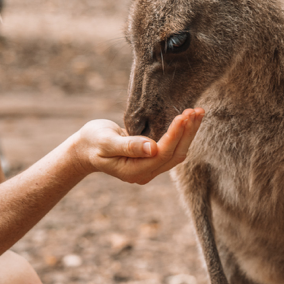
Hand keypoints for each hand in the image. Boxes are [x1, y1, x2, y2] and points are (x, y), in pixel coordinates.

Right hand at [74, 109, 203, 184]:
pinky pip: (173, 147)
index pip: (162, 154)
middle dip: (188, 132)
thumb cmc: (92, 142)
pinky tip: (189, 119)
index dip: (174, 135)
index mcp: (135, 171)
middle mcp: (146, 172)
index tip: (182, 116)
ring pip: (177, 151)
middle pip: (175, 154)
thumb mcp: (106, 142)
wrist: (85, 148)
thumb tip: (152, 148)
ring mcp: (150, 167)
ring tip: (198, 112)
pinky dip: (183, 133)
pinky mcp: (153, 158)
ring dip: (189, 132)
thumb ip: (128, 146)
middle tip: (196, 110)